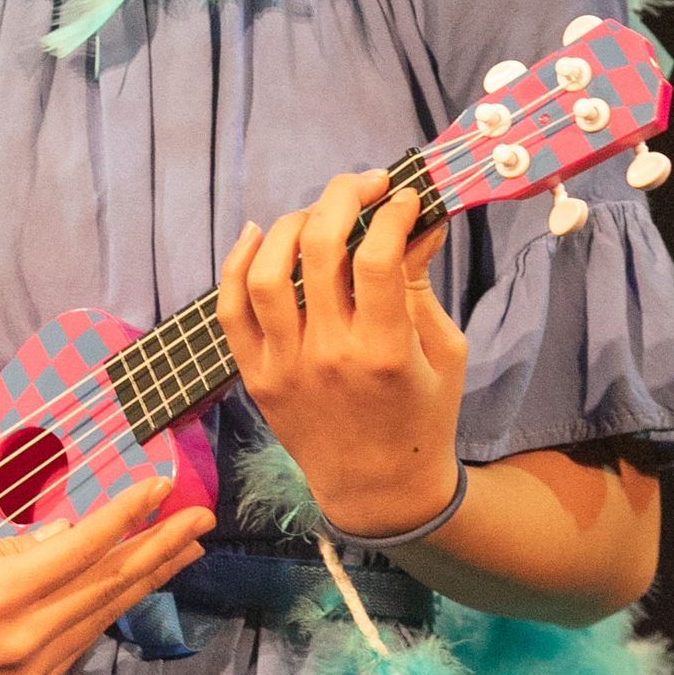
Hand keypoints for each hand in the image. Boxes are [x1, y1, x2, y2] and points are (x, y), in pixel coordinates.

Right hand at [0, 476, 212, 674]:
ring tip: (185, 548)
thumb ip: (11, 548)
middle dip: (159, 546)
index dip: (127, 514)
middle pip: (108, 586)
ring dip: (146, 579)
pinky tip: (130, 585)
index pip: (82, 548)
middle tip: (201, 516)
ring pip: (102, 616)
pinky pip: (77, 641)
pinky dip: (107, 608)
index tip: (160, 484)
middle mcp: (21, 640)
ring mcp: (26, 673)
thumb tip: (67, 537)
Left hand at [218, 170, 466, 539]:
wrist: (379, 490)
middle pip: (318, 249)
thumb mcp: (444, 351)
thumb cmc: (423, 416)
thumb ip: (421, 283)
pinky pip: (230, 309)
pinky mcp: (255, 376)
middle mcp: (327, 355)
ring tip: (319, 212)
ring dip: (292, 224)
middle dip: (343, 196)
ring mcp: (284, 366)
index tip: (404, 197)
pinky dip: (237, 262)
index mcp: (383, 352)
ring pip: (266, 272)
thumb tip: (420, 218)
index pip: (376, 256)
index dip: (391, 212)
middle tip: (365, 184)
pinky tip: (261, 233)